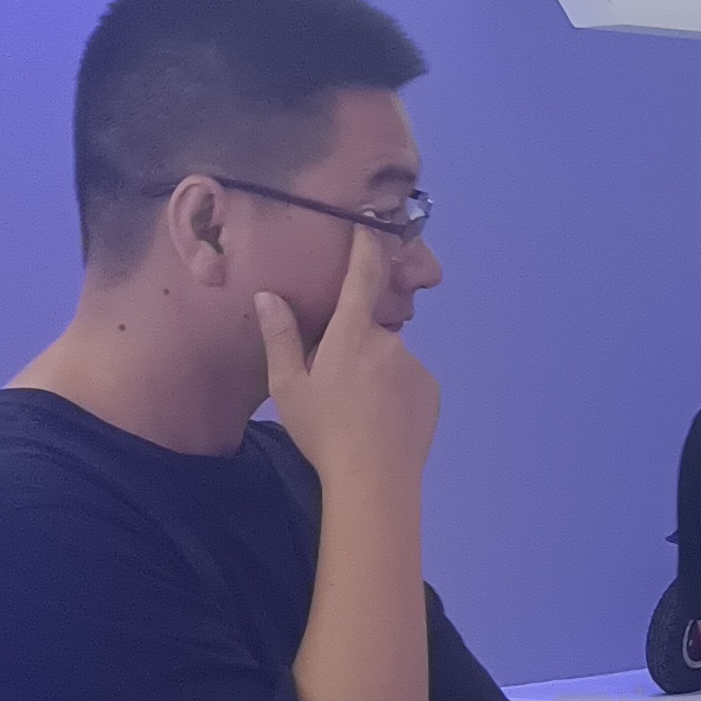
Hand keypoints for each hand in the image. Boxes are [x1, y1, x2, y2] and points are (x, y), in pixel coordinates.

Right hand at [256, 223, 436, 490]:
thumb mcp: (288, 386)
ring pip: (388, 359)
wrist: (375, 480)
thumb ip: (280, 337)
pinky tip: (380, 422)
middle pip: (368, 330)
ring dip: (374, 374)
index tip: (372, 220)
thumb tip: (269, 296)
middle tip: (335, 387)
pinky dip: (394, 394)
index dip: (367, 244)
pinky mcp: (431, 391)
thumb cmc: (323, 431)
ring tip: (356, 413)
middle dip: (353, 347)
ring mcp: (415, 366)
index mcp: (352, 333)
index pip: (362, 275)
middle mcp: (390, 340)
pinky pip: (407, 381)